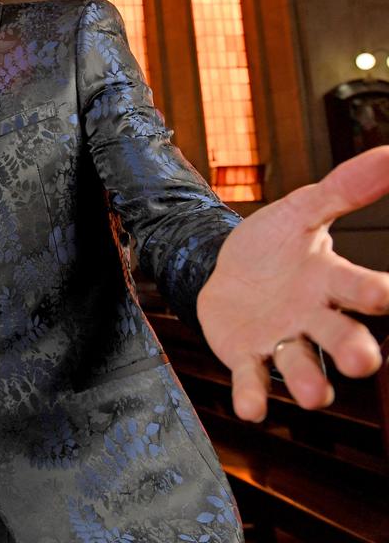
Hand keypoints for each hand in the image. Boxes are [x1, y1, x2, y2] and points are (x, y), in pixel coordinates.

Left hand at [197, 145, 388, 421]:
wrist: (225, 266)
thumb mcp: (303, 210)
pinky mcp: (247, 356)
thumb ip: (344, 188)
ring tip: (310, 394)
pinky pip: (252, 380)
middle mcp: (315, 317)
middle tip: (364, 362)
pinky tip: (251, 408)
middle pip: (340, 338)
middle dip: (353, 350)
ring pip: (302, 367)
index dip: (377, 293)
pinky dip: (252, 395)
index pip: (363, 289)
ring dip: (307, 381)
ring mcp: (282, 340)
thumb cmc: (276, 242)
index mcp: (333, 281)